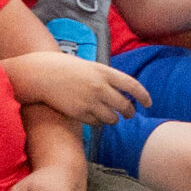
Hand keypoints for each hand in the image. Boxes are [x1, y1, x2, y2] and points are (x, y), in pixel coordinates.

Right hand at [7, 50, 144, 123]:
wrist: (42, 74)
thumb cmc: (66, 68)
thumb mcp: (90, 67)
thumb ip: (106, 78)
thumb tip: (120, 91)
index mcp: (104, 72)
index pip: (132, 85)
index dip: (143, 96)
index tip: (148, 104)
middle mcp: (100, 87)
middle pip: (124, 106)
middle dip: (129, 112)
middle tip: (129, 114)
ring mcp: (90, 101)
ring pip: (112, 118)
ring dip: (113, 119)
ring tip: (109, 116)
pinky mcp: (79, 113)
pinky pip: (96, 123)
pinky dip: (98, 122)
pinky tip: (94, 117)